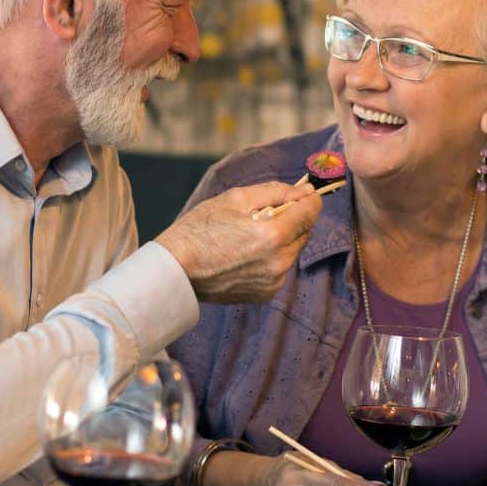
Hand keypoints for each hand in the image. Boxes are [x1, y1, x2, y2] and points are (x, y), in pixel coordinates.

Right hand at [156, 181, 320, 302]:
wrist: (175, 270)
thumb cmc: (200, 229)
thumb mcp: (236, 198)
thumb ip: (275, 192)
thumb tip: (305, 192)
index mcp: (272, 235)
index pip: (311, 211)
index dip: (307, 199)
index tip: (300, 194)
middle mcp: (278, 262)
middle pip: (305, 232)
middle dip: (291, 219)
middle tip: (262, 215)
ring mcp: (273, 281)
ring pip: (292, 250)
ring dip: (281, 239)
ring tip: (249, 236)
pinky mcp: (266, 293)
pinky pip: (280, 268)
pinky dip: (271, 258)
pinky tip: (245, 254)